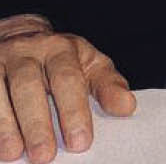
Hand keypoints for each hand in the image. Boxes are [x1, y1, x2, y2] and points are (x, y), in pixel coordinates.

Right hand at [0, 15, 135, 163]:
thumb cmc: (62, 61)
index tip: (81, 142)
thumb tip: (128, 107)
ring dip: (6, 125)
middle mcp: (27, 52)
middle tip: (45, 156)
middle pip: (29, 86)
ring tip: (14, 153)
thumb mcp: (90, 66)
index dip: (74, 110)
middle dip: (37, 122)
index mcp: (61, 48)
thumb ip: (108, 86)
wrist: (22, 38)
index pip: (68, 78)